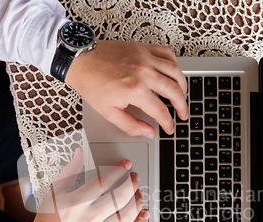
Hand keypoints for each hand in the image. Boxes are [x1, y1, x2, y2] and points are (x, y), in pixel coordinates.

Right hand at [27, 148, 148, 221]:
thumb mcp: (54, 193)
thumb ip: (69, 172)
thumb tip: (79, 154)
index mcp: (75, 203)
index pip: (103, 181)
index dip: (118, 170)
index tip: (125, 165)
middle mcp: (88, 218)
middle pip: (119, 197)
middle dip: (131, 183)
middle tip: (134, 177)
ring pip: (126, 216)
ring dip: (137, 202)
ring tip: (139, 192)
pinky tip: (144, 214)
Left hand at [65, 40, 187, 136]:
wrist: (80, 60)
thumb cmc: (91, 83)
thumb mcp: (108, 112)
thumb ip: (131, 125)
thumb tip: (148, 132)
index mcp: (135, 90)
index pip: (161, 111)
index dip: (168, 123)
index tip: (169, 128)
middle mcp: (144, 72)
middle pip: (174, 91)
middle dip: (182, 106)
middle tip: (182, 114)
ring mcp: (144, 58)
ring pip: (175, 71)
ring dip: (183, 85)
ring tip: (183, 95)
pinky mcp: (142, 48)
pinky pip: (167, 53)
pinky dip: (175, 64)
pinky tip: (174, 73)